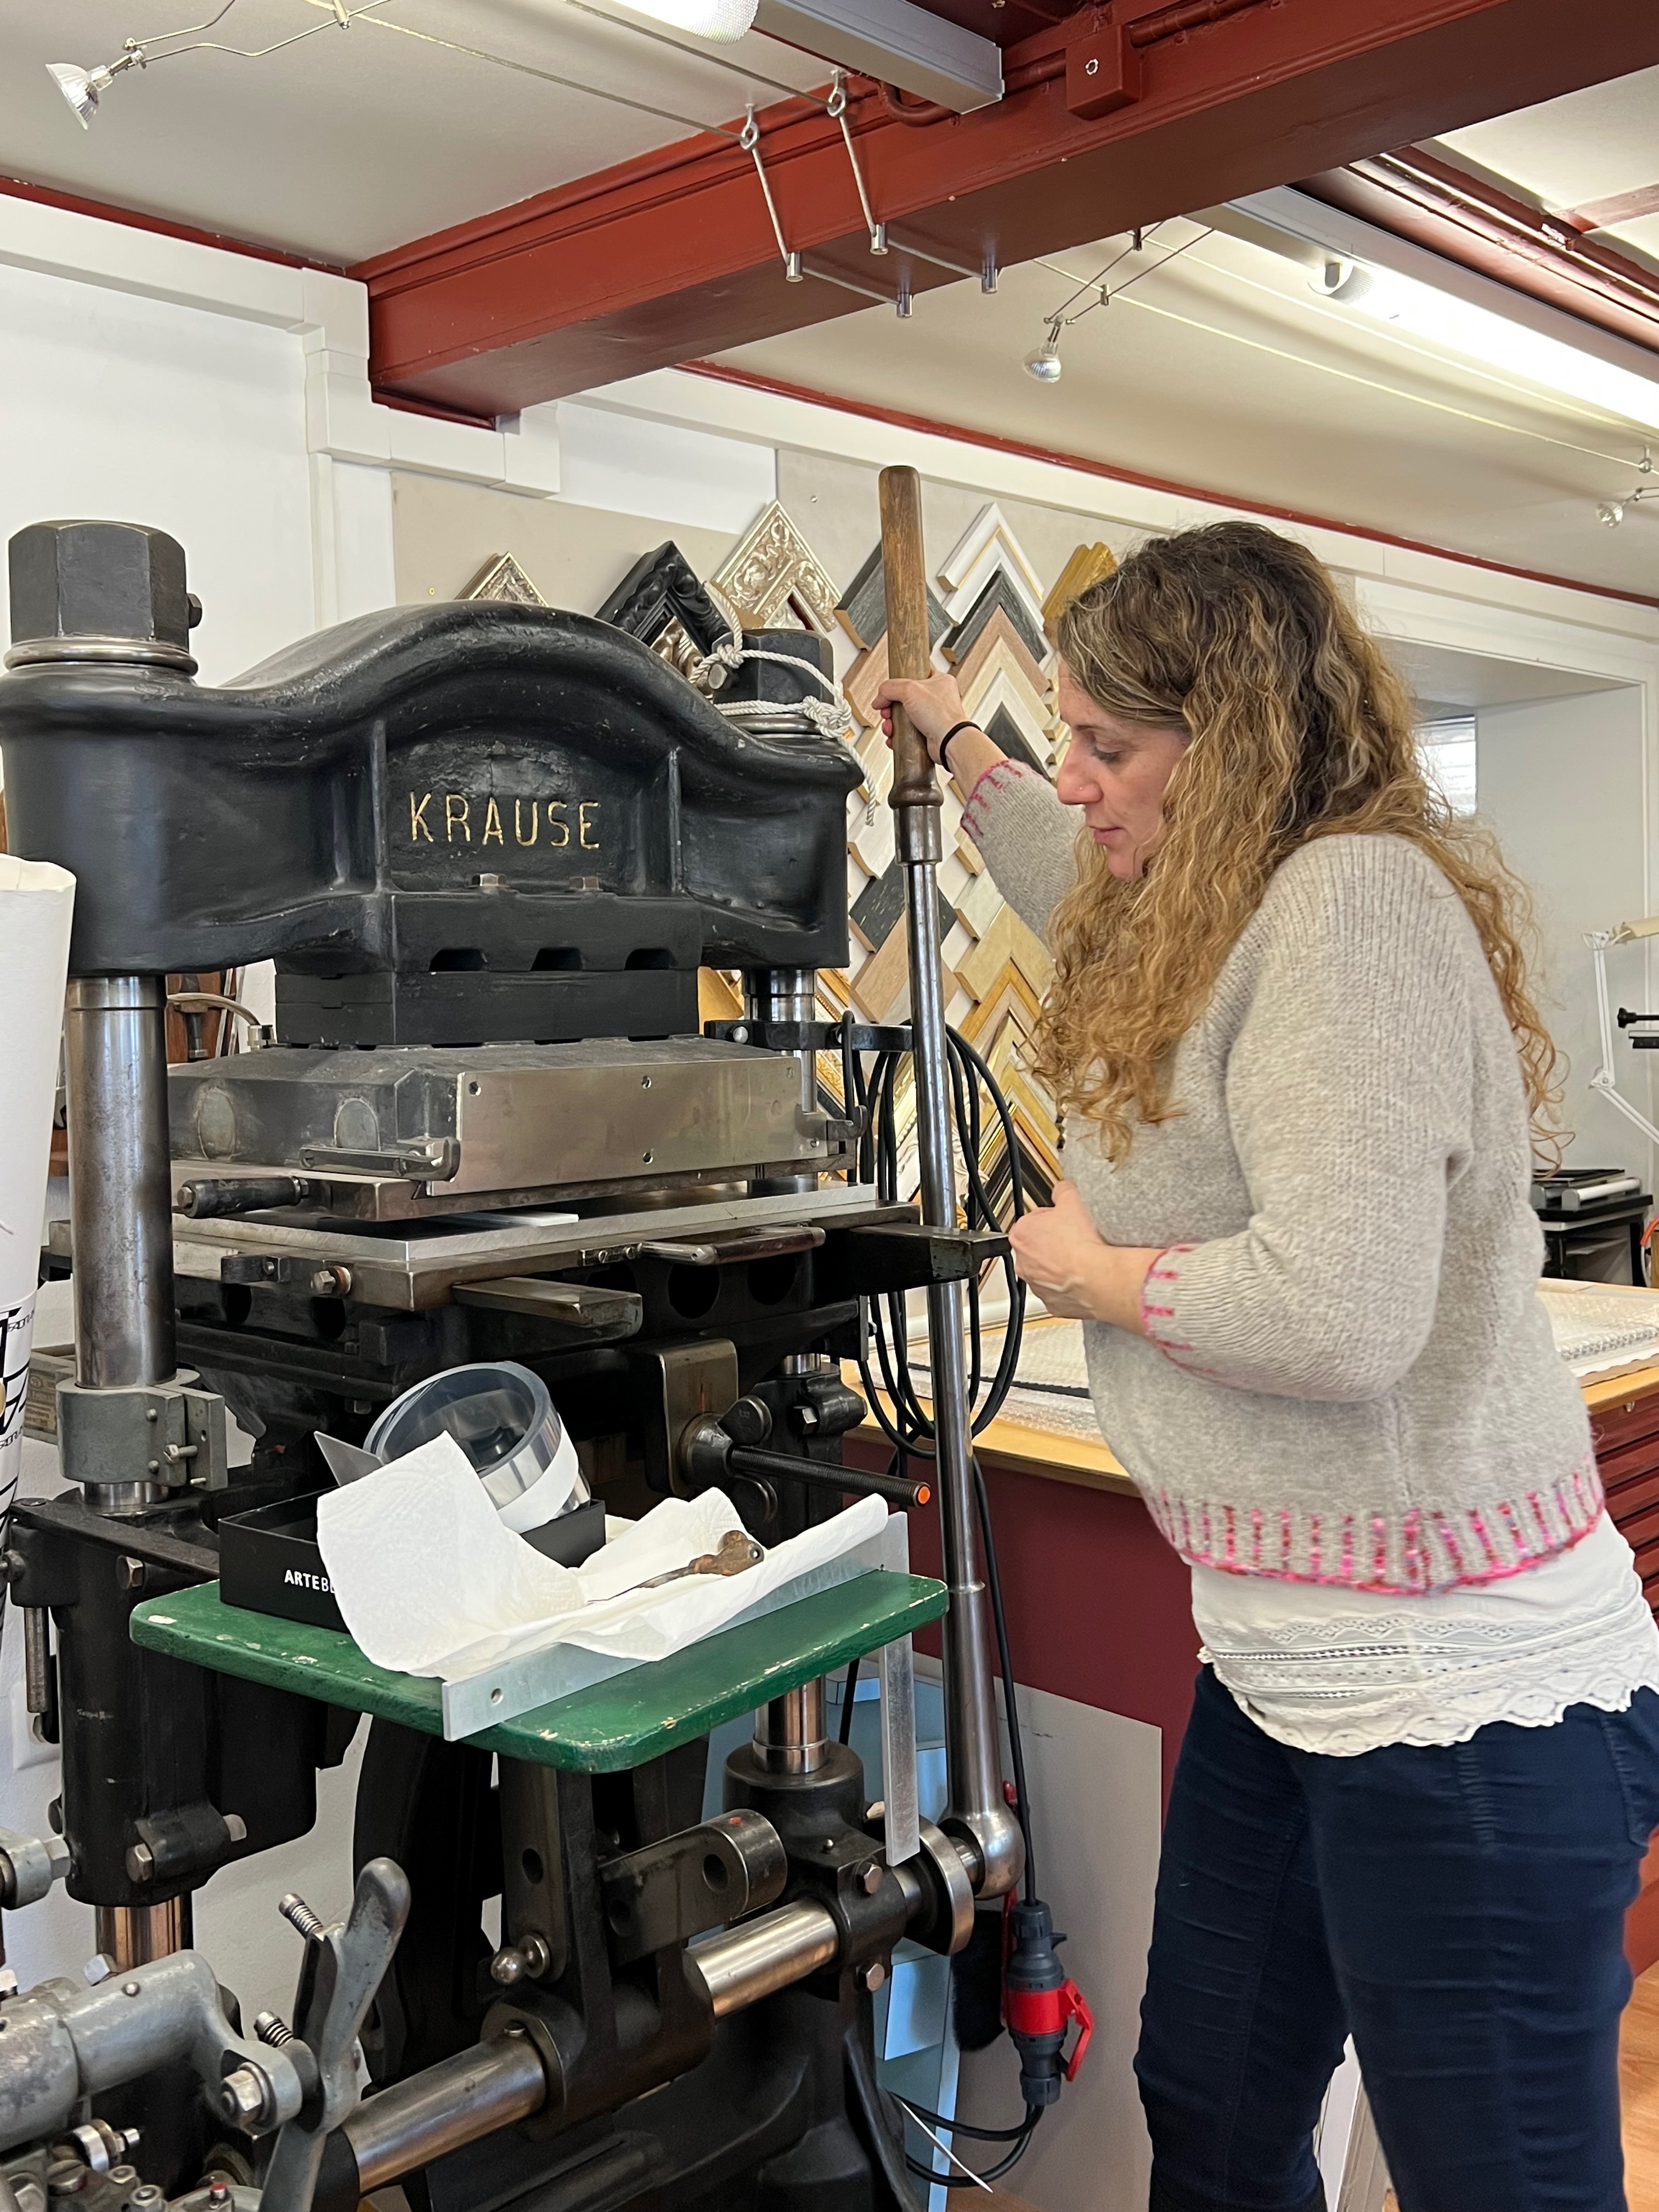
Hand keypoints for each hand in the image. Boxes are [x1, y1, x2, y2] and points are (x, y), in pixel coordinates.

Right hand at [872, 671, 967, 760]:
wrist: (949, 742)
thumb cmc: (942, 715)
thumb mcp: (910, 690)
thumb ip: (890, 688)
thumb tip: (879, 698)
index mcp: (939, 681)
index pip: (915, 673)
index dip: (900, 681)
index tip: (890, 688)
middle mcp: (936, 698)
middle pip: (904, 697)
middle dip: (890, 706)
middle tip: (886, 710)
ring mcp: (931, 716)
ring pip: (903, 716)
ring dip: (891, 722)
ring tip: (890, 726)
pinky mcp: (926, 732)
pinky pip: (905, 731)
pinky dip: (896, 734)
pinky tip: (893, 736)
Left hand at [1008, 1181, 1160, 1333]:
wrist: (1102, 1278)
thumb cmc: (1086, 1243)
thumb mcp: (1074, 1199)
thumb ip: (1063, 1190)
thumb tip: (1063, 1189)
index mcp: (1022, 1234)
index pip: (1034, 1220)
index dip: (1053, 1219)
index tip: (1067, 1221)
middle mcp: (1024, 1263)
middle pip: (1038, 1248)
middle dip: (1055, 1244)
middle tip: (1077, 1239)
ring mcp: (1038, 1287)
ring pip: (1049, 1272)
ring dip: (1062, 1266)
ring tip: (1085, 1259)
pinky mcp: (1054, 1305)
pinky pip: (1061, 1293)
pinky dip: (1071, 1286)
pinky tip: (1087, 1277)